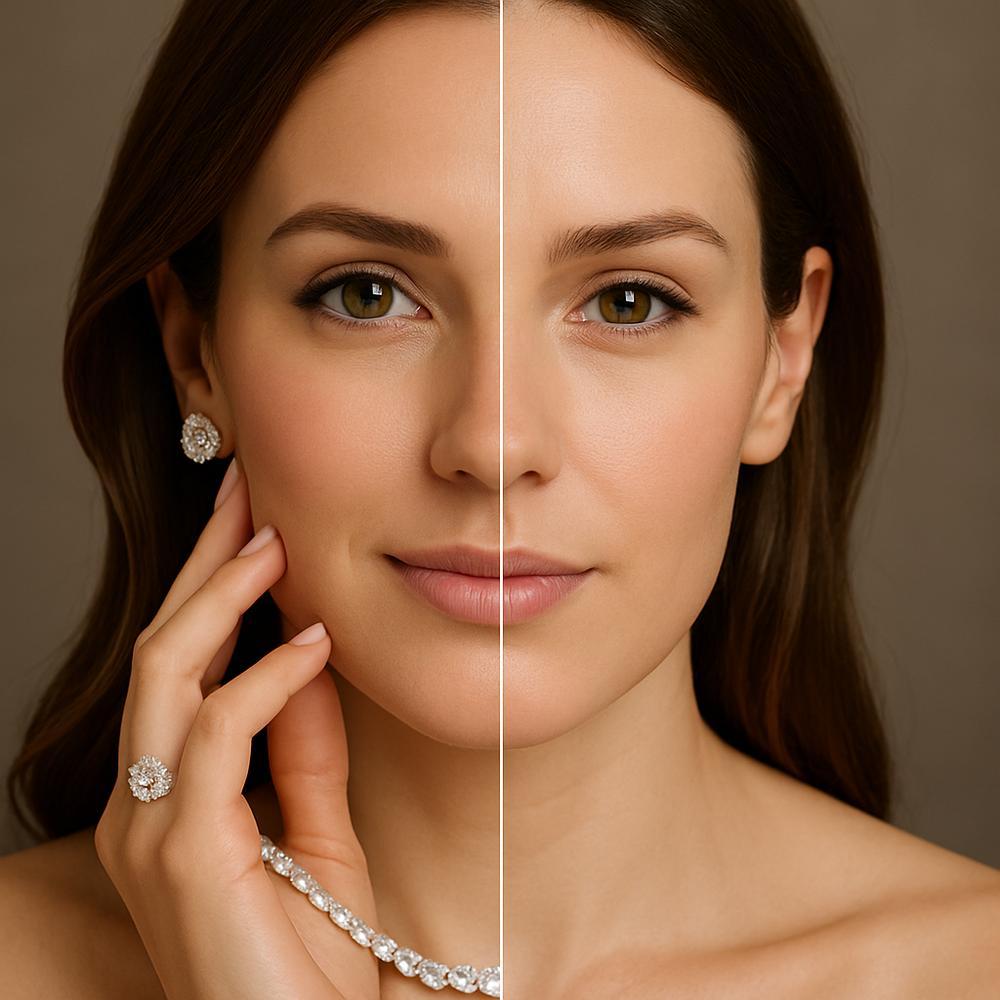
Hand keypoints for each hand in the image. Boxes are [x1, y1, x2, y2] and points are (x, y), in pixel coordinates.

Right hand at [94, 456, 379, 999]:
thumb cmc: (310, 955)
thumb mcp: (316, 829)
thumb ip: (303, 745)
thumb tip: (307, 653)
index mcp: (165, 799)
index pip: (180, 668)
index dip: (211, 589)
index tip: (254, 524)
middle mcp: (138, 806)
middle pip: (163, 653)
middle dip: (204, 566)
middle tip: (249, 494)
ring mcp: (148, 830)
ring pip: (168, 676)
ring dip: (222, 599)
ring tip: (274, 542)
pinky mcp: (180, 854)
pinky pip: (214, 735)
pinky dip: (266, 680)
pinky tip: (314, 644)